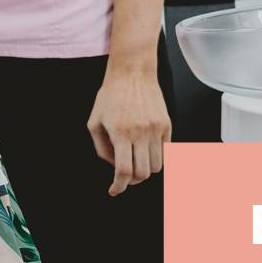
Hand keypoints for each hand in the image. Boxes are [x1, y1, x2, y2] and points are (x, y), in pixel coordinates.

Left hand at [88, 67, 169, 194]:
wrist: (132, 72)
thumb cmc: (110, 95)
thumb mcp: (94, 121)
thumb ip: (101, 148)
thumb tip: (113, 167)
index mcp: (120, 133)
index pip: (124, 171)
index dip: (119, 186)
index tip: (115, 190)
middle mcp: (141, 133)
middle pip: (142, 173)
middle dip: (132, 180)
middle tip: (124, 176)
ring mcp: (156, 129)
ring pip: (156, 166)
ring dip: (145, 170)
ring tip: (135, 161)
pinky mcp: (167, 125)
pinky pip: (166, 152)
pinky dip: (156, 158)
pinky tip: (145, 151)